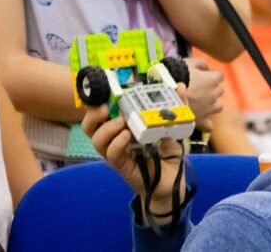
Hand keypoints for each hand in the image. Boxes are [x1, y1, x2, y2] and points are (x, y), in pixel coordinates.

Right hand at [81, 96, 185, 221]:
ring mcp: (117, 153)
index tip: (104, 88)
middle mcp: (115, 138)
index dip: (97, 100)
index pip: (101, 111)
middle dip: (93, 113)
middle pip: (90, 125)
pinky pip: (111, 154)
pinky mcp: (122, 166)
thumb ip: (176, 107)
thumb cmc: (168, 155)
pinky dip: (117, 143)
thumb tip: (180, 85)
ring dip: (106, 128)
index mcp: (122, 125)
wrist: (172, 184)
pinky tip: (126, 137)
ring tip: (122, 122)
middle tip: (105, 106)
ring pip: (96, 139)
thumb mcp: (173, 128)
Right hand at [184, 58, 222, 130]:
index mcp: (212, 79)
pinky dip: (206, 124)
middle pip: (219, 90)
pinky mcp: (200, 120)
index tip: (203, 75)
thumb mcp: (189, 62)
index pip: (219, 75)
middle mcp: (214, 94)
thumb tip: (207, 68)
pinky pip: (208, 126)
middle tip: (198, 88)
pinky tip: (201, 121)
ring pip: (218, 106)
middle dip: (211, 89)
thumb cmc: (178, 75)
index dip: (211, 75)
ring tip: (200, 103)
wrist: (166, 93)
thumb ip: (201, 63)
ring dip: (212, 104)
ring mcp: (208, 109)